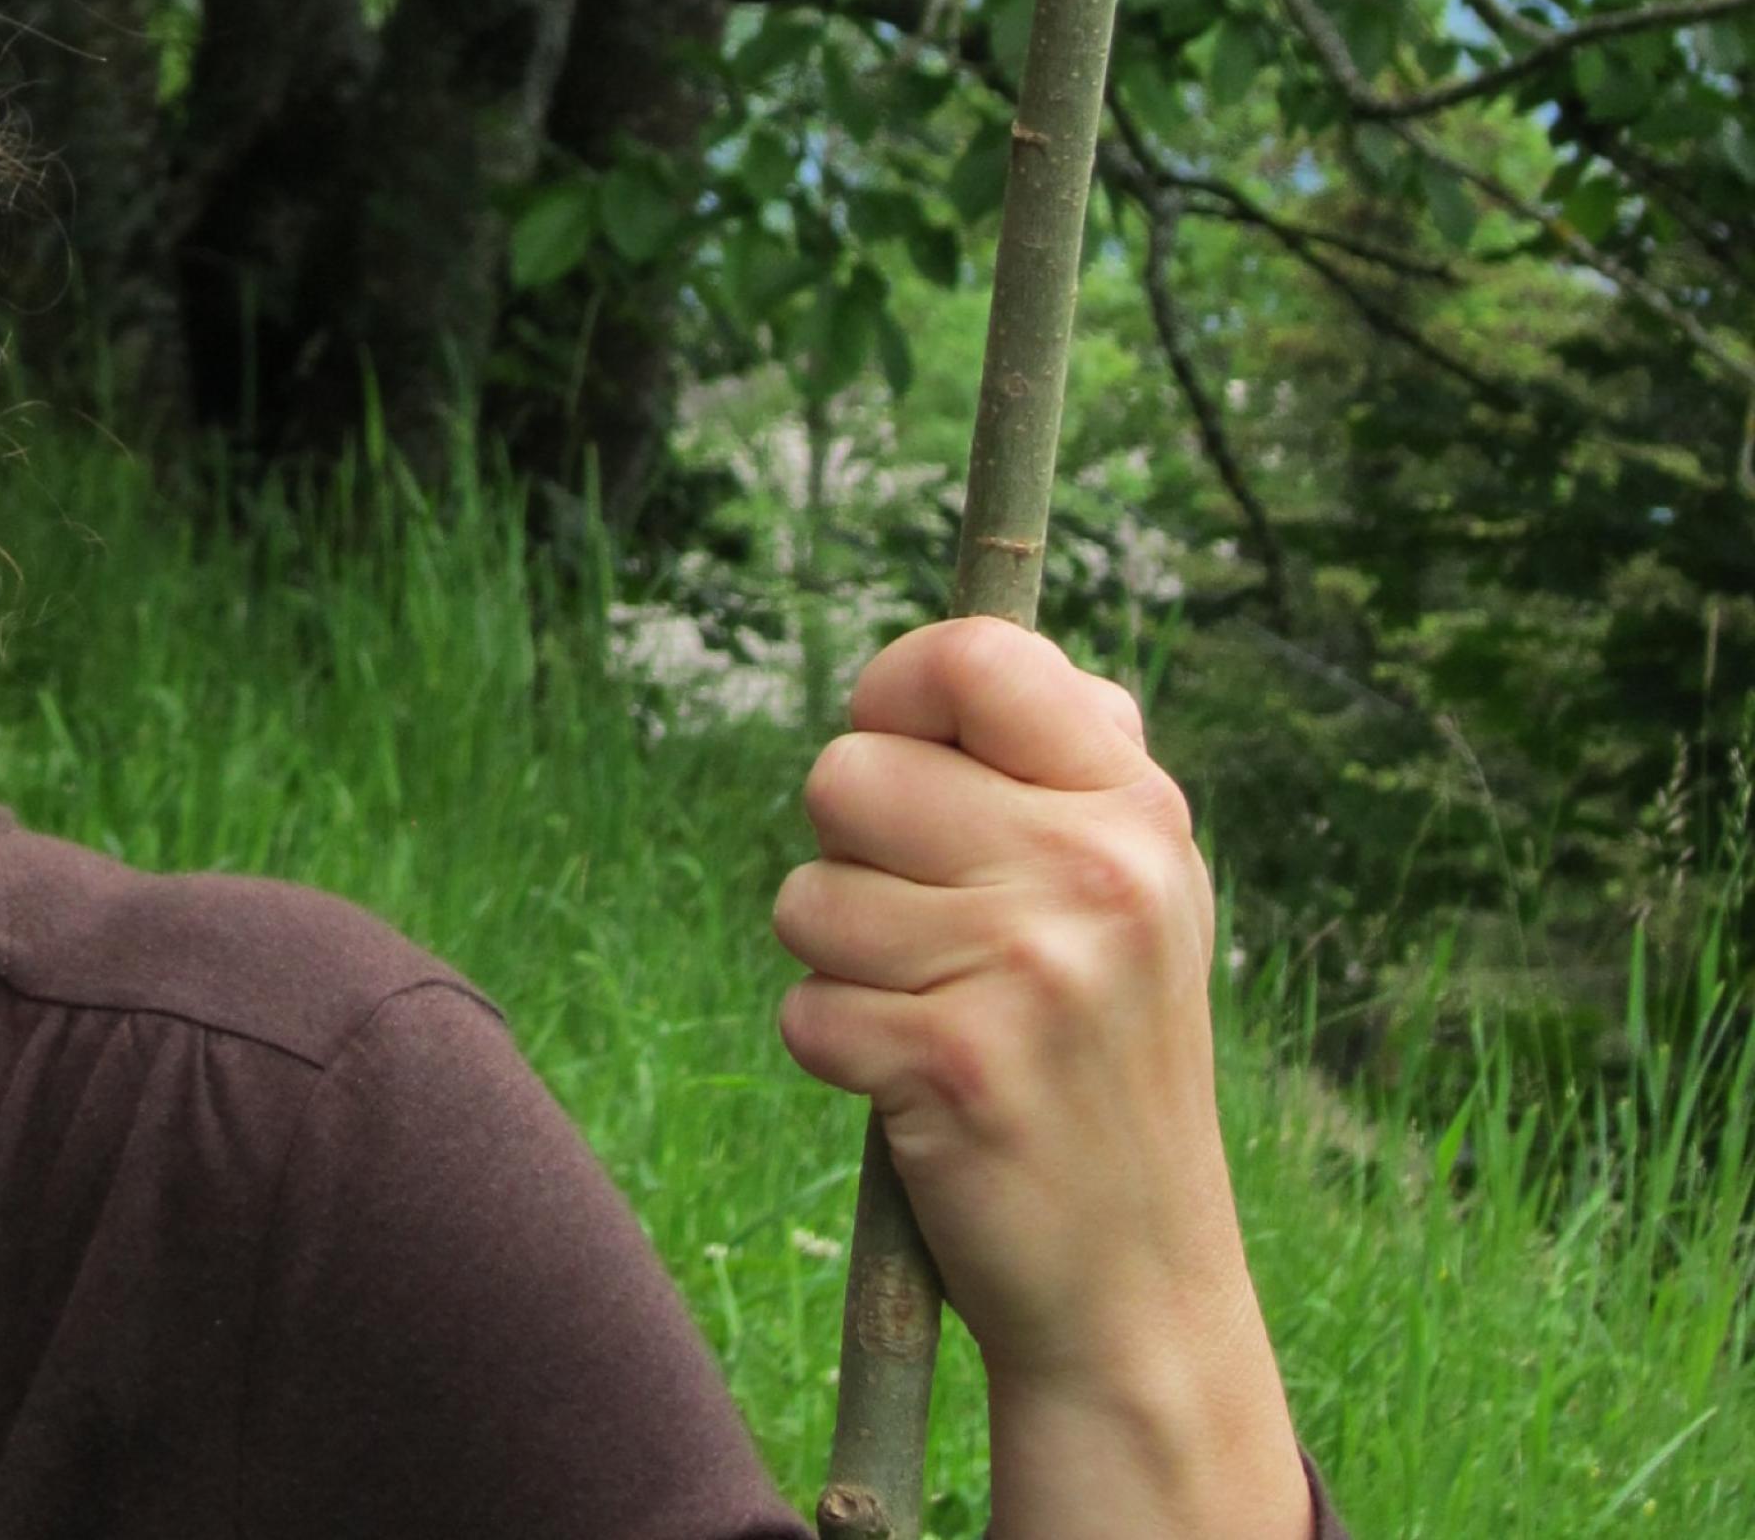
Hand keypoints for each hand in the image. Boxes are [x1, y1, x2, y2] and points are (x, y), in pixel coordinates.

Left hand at [770, 615, 1242, 1387]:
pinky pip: (804, 1006)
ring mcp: (1030, 967)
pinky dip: (838, 1051)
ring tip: (935, 1016)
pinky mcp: (953, 1063)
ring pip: (806, 897)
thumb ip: (1061, 776)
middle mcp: (1096, 873)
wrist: (1138, 1286)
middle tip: (929, 936)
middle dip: (849, 855)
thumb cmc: (1100, 1070)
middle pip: (847, 774)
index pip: (976, 656)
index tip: (899, 751)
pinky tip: (920, 1091)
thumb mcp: (1135, 902)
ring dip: (840, 964)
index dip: (895, 692)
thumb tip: (959, 663)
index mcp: (1137, 810)